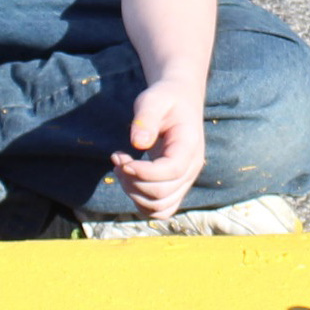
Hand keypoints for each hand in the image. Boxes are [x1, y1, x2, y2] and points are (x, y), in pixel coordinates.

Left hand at [111, 79, 206, 219]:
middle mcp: (192, 168)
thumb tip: (137, 143)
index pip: (172, 172)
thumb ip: (146, 118)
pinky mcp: (175, 187)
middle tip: (118, 158)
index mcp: (190, 146)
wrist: (180, 102)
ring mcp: (185, 180)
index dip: (143, 173)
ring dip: (132, 193)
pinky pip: (160, 210)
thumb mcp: (153, 100)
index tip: (121, 159)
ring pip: (159, 206)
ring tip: (121, 167)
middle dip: (131, 181)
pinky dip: (140, 202)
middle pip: (162, 193)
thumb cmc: (165, 99)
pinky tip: (130, 180)